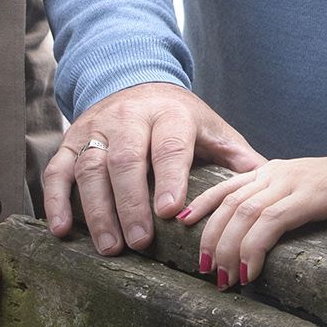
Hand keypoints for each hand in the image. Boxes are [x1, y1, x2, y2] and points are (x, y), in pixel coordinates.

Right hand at [43, 81, 264, 253]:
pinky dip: (56, 200)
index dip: (169, 177)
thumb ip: (236, 157)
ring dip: (97, 210)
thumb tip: (271, 186)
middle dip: (131, 204)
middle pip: (125, 160)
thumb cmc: (179, 118)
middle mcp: (128, 118)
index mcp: (170, 115)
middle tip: (139, 243)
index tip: (170, 211)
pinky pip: (58, 169)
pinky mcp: (71, 141)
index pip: (169, 146)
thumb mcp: (211, 128)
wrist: (134, 79)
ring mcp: (96, 129)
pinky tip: (63, 230)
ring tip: (110, 247)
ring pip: (91, 168)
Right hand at [178, 150, 326, 287]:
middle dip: (227, 249)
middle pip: (246, 211)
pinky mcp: (263, 173)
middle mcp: (288, 177)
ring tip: (202, 267)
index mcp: (316, 189)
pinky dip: (204, 202)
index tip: (246, 278)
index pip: (274, 217)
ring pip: (231, 199)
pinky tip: (182, 221)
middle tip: (220, 284)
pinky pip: (228, 185)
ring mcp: (273, 173)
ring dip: (212, 233)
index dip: (254, 247)